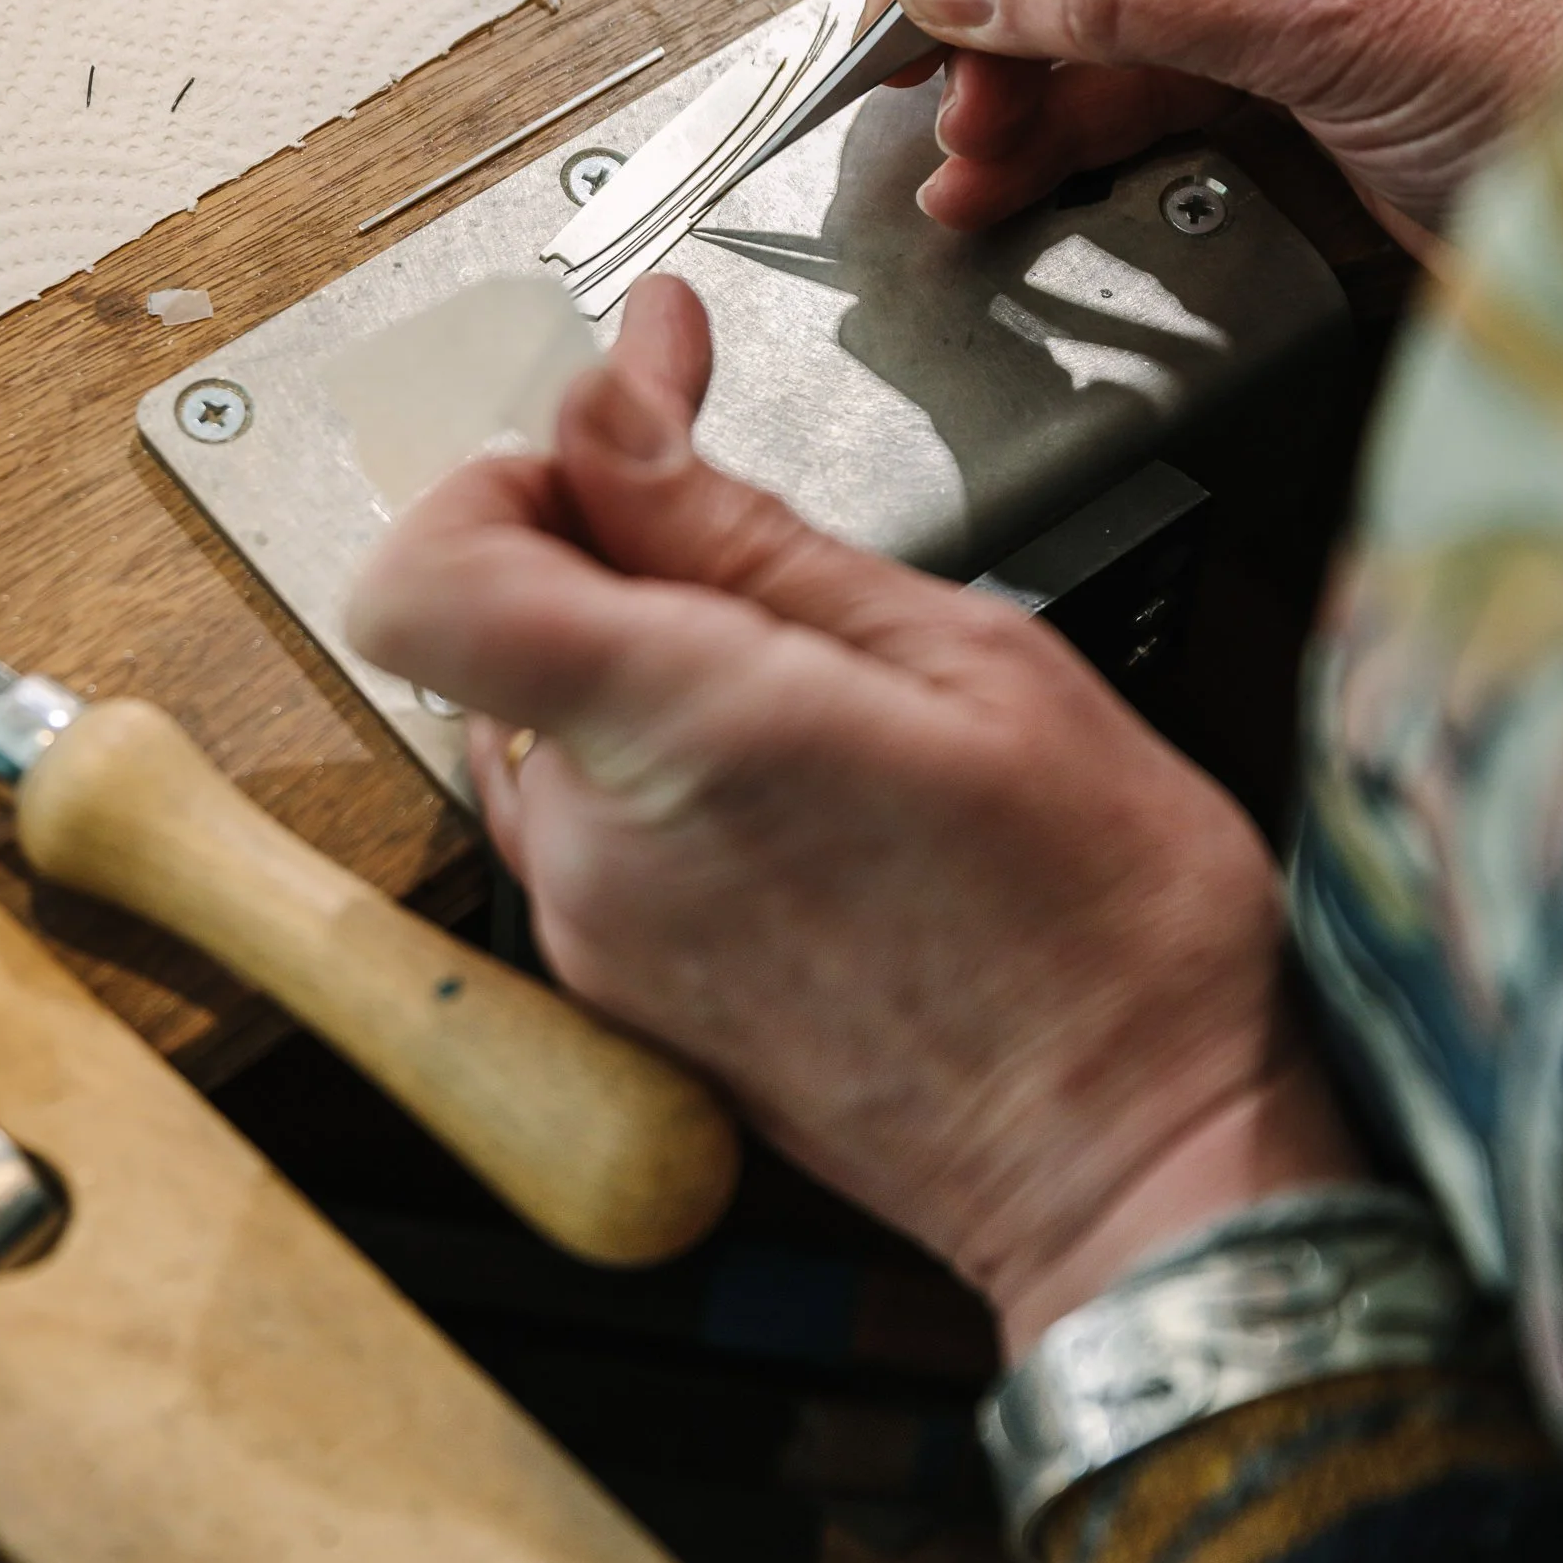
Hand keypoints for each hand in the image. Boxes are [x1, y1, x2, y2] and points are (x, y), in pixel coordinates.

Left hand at [347, 279, 1360, 1353]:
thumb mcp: (961, 653)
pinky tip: (799, 773)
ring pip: (539, 722)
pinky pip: (586, 823)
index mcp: (682, 740)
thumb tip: (613, 404)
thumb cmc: (1101, 919)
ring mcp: (598, 941)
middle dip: (603, 549)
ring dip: (635, 660)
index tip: (621, 434)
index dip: (503, 473)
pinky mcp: (622, 995)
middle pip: (488, 632)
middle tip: (757, 538)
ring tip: (812, 676)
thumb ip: (739, 527)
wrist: (1133, 1158)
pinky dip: (656, 761)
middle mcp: (599, 855)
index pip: (429, 574)